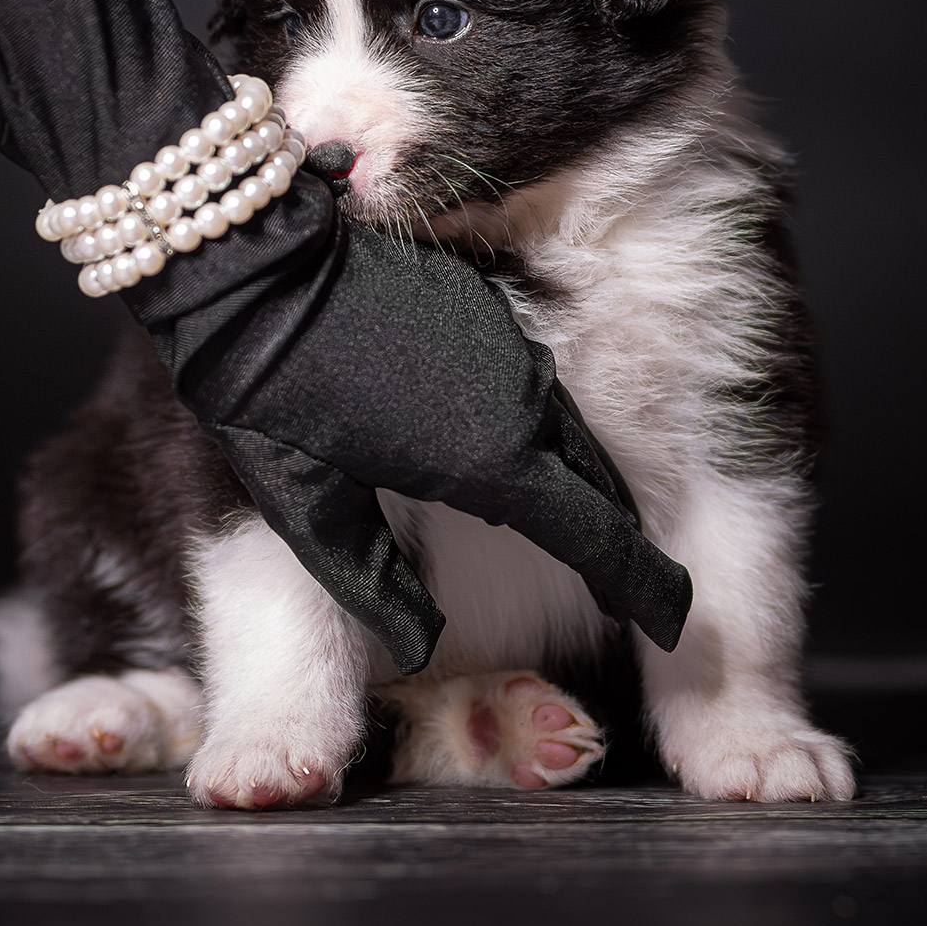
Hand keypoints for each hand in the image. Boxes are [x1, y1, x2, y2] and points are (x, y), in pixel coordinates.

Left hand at [150, 185, 691, 674]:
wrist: (254, 275)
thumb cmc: (272, 402)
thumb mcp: (318, 517)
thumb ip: (381, 591)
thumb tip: (422, 650)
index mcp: (493, 462)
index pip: (602, 540)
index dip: (643, 588)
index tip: (672, 620)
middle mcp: (520, 403)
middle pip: (600, 485)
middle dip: (619, 541)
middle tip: (630, 592)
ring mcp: (507, 350)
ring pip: (570, 432)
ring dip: (583, 483)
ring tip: (585, 530)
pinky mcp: (483, 313)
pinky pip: (538, 387)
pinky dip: (546, 432)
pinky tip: (518, 451)